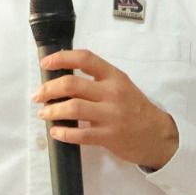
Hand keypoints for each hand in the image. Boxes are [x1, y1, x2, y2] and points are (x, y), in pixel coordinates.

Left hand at [34, 49, 178, 169]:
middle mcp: (112, 93)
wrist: (156, 134)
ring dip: (52, 110)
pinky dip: (63, 133)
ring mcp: (110, 115)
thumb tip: (63, 77)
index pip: (85, 59)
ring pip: (72, 108)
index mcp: (114, 76)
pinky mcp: (108, 136)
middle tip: (38, 95)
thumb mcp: (121, 86)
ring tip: (44, 113)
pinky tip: (56, 132)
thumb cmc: (135, 109)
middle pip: (71, 84)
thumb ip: (98, 80)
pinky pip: (79, 134)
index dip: (61, 58)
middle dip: (49, 89)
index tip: (46, 63)